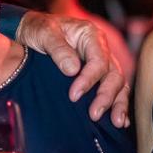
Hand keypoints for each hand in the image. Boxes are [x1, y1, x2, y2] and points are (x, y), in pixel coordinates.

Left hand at [16, 10, 128, 125]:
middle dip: (106, 96)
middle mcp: (100, 48)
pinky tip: (121, 120)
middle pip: (113, 74)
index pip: (98, 61)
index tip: (74, 96)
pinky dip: (118, 103)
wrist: (31, 30)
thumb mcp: (43, 33)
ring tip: (116, 122)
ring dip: (118, 103)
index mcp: (90, 35)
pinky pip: (115, 89)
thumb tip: (73, 70)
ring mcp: (101, 61)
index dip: (89, 80)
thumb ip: (58, 49)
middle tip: (94, 114)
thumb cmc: (38, 29)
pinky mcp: (98, 74)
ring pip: (118, 83)